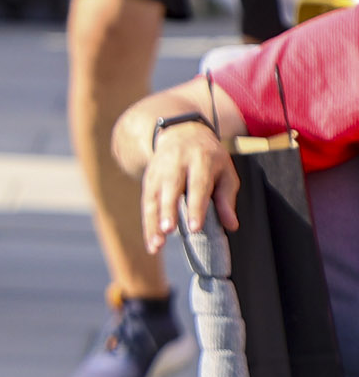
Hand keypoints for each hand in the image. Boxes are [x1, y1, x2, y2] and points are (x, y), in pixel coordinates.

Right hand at [144, 122, 239, 253]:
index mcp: (200, 159)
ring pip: (153, 196)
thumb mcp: (225, 171)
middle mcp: (176, 162)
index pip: (198, 185)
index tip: (195, 227)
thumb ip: (227, 197)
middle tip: (168, 230)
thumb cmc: (209, 158)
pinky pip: (146, 201)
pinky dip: (147, 222)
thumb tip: (231, 225)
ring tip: (156, 244)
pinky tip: (151, 241)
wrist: (180, 131)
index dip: (196, 206)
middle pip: (170, 188)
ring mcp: (159, 169)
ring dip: (152, 221)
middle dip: (168, 210)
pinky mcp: (148, 177)